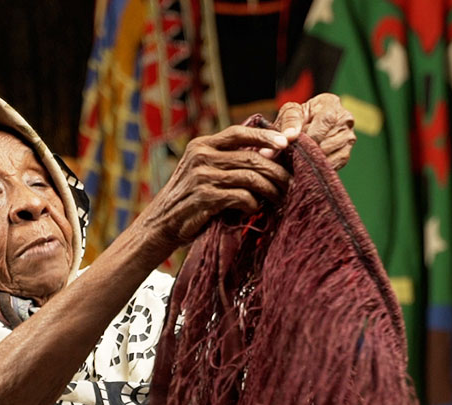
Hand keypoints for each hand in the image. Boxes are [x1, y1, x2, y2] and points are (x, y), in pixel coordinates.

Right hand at [134, 125, 292, 256]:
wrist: (160, 224)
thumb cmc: (189, 199)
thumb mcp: (204, 172)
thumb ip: (229, 161)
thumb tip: (270, 154)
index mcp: (201, 145)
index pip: (238, 132)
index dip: (265, 135)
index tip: (285, 143)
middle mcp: (201, 156)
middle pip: (251, 157)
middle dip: (276, 171)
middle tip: (291, 183)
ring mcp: (202, 177)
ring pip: (250, 178)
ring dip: (269, 190)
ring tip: (278, 199)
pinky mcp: (205, 198)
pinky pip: (241, 197)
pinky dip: (252, 205)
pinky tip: (253, 210)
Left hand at [272, 93, 355, 169]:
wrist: (303, 129)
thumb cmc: (298, 118)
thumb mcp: (289, 113)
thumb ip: (288, 121)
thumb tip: (289, 136)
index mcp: (332, 104)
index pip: (326, 120)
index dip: (310, 134)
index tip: (298, 142)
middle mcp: (345, 120)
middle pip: (327, 141)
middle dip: (308, 148)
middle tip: (296, 148)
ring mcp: (348, 138)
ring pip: (328, 155)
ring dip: (312, 158)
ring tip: (302, 152)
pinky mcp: (345, 155)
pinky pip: (330, 166)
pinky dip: (317, 166)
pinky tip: (308, 161)